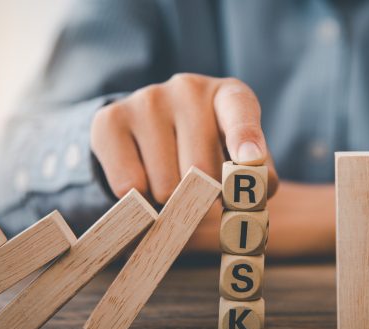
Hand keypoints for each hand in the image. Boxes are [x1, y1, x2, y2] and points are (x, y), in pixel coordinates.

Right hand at [90, 73, 278, 203]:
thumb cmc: (208, 147)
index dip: (245, 138)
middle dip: (203, 195)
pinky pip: (129, 185)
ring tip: (171, 179)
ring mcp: (147, 100)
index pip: (240, 114)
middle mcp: (188, 88)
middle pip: (201, 171)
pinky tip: (144, 176)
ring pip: (165, 185)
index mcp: (229, 95)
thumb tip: (256, 194)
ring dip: (170, 200)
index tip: (249, 159)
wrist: (149, 126)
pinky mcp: (110, 119)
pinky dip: (140, 198)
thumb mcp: (239, 155)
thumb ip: (258, 176)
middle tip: (198, 190)